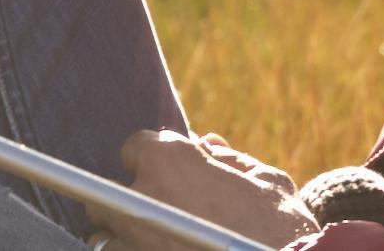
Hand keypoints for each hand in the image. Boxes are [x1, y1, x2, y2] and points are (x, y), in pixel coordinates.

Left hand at [90, 130, 318, 250]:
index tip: (168, 174)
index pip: (134, 147)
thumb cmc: (279, 222)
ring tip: (156, 238)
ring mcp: (132, 238)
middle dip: (127, 199)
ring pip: (104, 234)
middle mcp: (140, 194)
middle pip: (104, 194)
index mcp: (168, 159)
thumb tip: (208, 145)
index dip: (153, 159)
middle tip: (155, 211)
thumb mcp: (263, 180)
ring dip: (122, 235)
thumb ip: (228, 159)